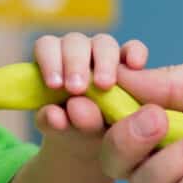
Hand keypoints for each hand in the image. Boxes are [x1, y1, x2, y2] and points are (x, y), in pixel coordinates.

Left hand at [31, 33, 148, 159]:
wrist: (95, 139)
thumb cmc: (70, 127)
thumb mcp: (60, 127)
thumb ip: (54, 121)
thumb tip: (54, 115)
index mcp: (53, 59)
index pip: (47, 46)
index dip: (49, 61)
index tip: (54, 85)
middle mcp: (78, 52)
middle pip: (75, 42)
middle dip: (74, 63)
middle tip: (76, 89)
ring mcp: (105, 55)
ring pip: (103, 43)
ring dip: (103, 61)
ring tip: (103, 86)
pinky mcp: (131, 63)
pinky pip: (134, 49)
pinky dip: (135, 52)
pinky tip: (135, 65)